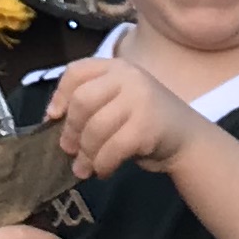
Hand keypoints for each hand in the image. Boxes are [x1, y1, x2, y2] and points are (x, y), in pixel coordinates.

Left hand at [45, 54, 214, 186]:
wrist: (188, 139)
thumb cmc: (144, 122)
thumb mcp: (119, 101)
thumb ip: (92, 103)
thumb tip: (50, 121)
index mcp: (117, 67)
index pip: (77, 71)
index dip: (60, 95)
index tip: (53, 117)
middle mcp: (129, 77)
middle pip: (82, 101)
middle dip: (71, 130)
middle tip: (70, 150)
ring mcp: (140, 99)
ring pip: (95, 128)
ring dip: (85, 154)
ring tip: (85, 168)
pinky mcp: (146, 126)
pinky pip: (111, 149)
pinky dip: (102, 164)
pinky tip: (104, 170)